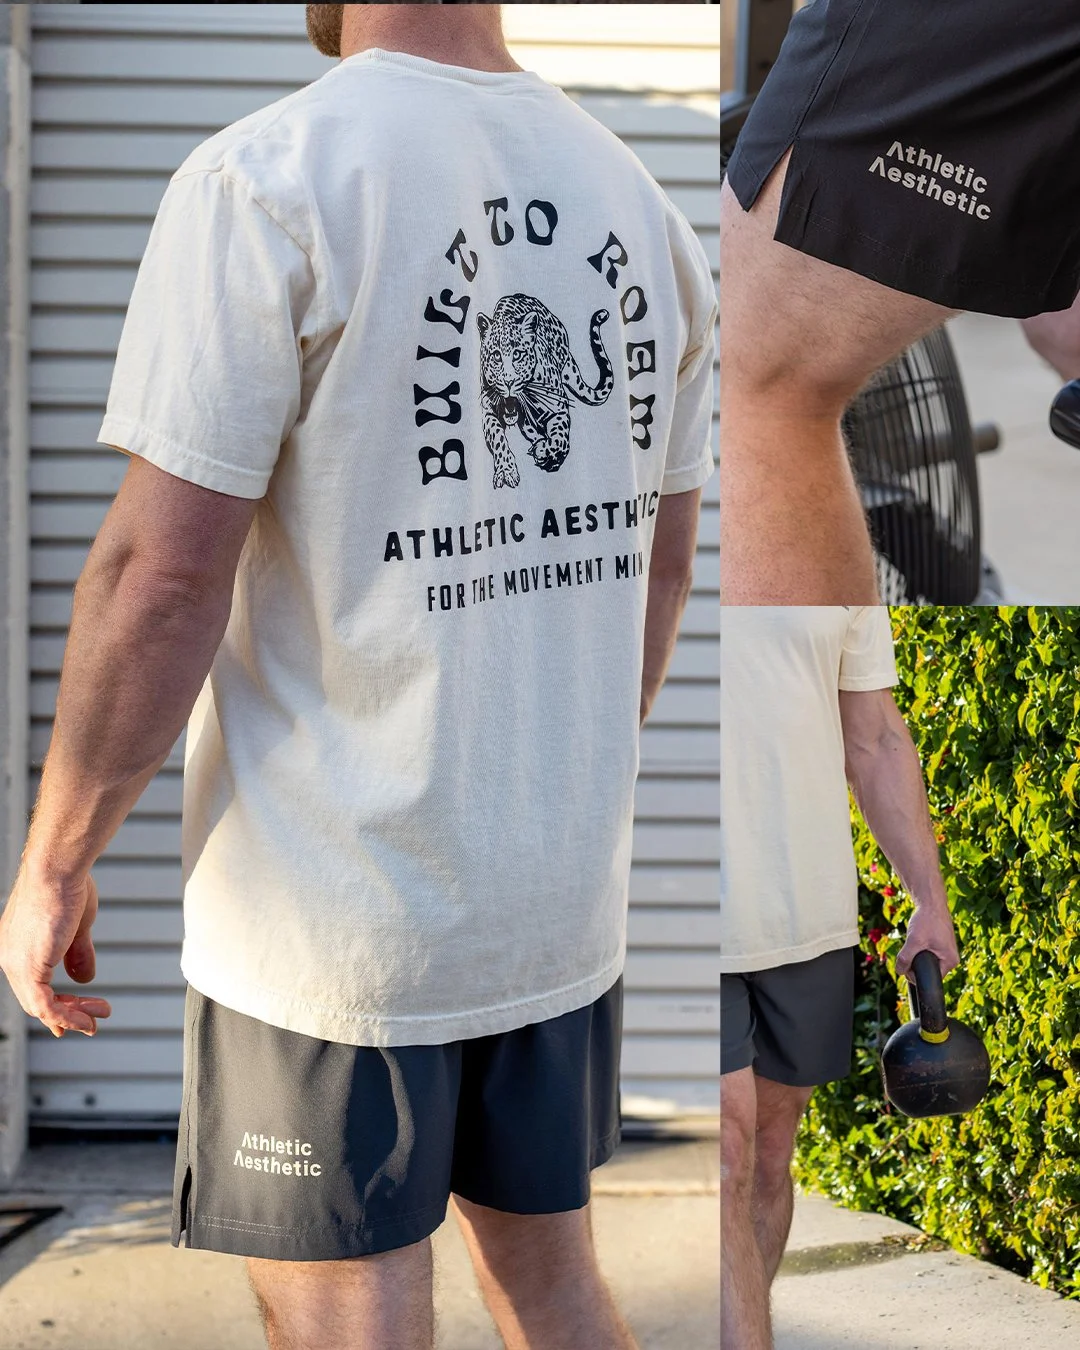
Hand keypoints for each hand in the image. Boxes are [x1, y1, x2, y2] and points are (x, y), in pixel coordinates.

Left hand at [0, 862, 111, 1036]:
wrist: (57, 870)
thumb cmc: (66, 885)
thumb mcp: (77, 927)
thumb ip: (77, 954)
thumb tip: (85, 978)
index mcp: (17, 946)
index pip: (32, 986)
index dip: (55, 1005)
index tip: (77, 1015)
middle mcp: (10, 957)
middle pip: (35, 1001)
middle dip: (68, 1014)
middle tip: (93, 1020)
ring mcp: (15, 964)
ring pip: (40, 1008)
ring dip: (72, 1017)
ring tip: (97, 1020)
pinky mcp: (28, 969)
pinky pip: (45, 1007)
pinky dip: (68, 1017)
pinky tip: (87, 1020)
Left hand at [895, 901, 959, 980]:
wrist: (931, 903)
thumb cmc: (927, 920)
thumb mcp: (914, 940)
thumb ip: (906, 958)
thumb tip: (899, 971)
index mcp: (950, 962)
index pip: (930, 978)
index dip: (915, 974)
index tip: (906, 963)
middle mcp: (951, 959)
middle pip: (927, 970)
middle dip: (915, 963)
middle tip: (910, 947)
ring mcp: (946, 952)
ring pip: (925, 961)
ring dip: (916, 954)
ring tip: (915, 940)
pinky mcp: (940, 946)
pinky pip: (927, 954)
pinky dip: (919, 948)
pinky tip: (918, 938)